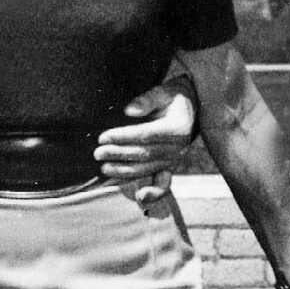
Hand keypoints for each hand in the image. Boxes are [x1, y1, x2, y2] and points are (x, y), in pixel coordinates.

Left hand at [94, 75, 196, 196]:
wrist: (192, 107)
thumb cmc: (173, 97)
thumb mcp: (163, 91)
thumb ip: (147, 99)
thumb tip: (128, 111)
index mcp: (177, 128)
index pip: (146, 135)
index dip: (123, 137)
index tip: (103, 137)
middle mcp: (178, 147)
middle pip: (144, 154)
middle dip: (118, 155)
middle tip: (97, 153)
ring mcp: (175, 160)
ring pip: (148, 168)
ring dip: (125, 171)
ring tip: (104, 169)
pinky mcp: (171, 167)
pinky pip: (164, 183)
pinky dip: (154, 193)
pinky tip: (140, 197)